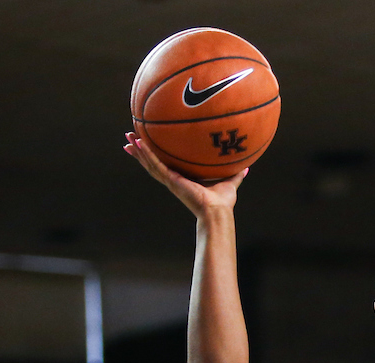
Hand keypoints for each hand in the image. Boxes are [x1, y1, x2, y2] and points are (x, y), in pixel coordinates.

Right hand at [123, 132, 246, 218]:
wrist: (217, 211)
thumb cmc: (223, 201)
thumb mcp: (230, 181)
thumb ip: (236, 174)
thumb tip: (247, 166)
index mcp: (183, 179)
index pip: (166, 164)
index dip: (156, 155)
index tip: (147, 145)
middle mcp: (174, 179)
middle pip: (152, 162)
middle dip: (141, 151)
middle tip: (129, 139)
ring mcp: (170, 180)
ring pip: (149, 163)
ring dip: (139, 150)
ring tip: (127, 139)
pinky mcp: (171, 180)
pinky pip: (156, 165)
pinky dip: (147, 154)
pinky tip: (139, 144)